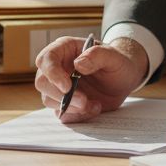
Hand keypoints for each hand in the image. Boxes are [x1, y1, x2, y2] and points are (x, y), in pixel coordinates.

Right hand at [33, 36, 148, 122]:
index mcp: (64, 49)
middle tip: (84, 100)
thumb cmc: (117, 63)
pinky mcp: (65, 102)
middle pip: (42, 82)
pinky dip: (77, 115)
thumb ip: (97, 55)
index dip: (52, 73)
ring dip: (71, 107)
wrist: (123, 79)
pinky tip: (94, 108)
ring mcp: (58, 86)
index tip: (67, 87)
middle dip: (61, 95)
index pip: (46, 59)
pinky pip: (62, 114)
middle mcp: (57, 67)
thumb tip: (79, 64)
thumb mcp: (113, 56)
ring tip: (94, 104)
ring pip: (49, 100)